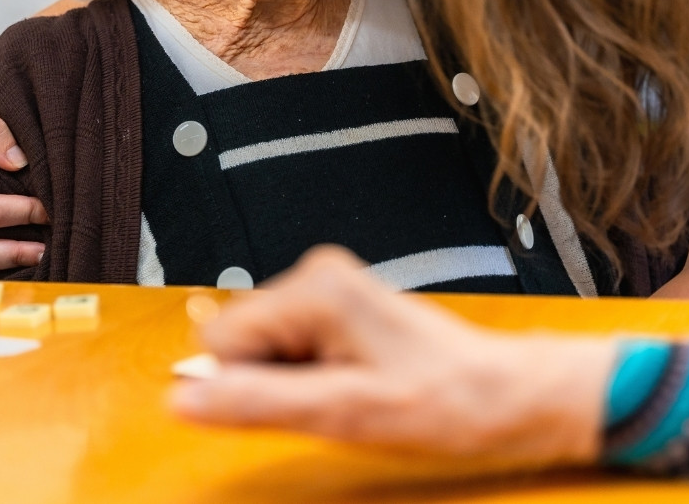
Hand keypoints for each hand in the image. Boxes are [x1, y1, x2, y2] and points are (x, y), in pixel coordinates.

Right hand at [170, 247, 614, 466]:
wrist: (503, 395)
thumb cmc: (446, 398)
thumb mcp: (344, 413)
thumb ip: (257, 402)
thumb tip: (185, 398)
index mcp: (315, 288)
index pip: (220, 337)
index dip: (249, 384)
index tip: (300, 400)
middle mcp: (317, 275)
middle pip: (239, 339)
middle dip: (272, 381)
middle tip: (330, 399)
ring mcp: (328, 288)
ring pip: (263, 346)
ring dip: (293, 381)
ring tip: (348, 391)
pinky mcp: (336, 306)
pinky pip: (289, 347)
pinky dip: (310, 375)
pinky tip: (350, 383)